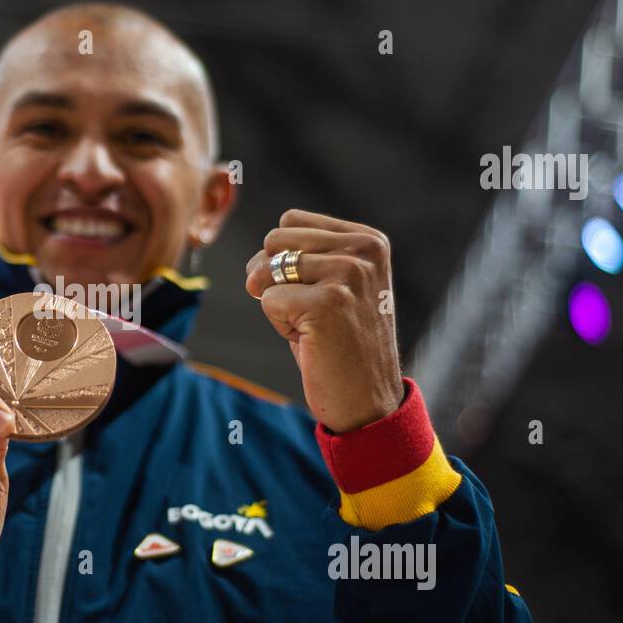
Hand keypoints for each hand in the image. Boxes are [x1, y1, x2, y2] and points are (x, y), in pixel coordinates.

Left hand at [245, 209, 403, 432]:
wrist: (368, 401)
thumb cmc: (341, 346)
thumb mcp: (333, 286)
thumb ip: (303, 256)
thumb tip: (254, 267)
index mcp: (368, 239)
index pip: (291, 221)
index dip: (286, 261)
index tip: (320, 294)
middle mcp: (363, 250)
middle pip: (274, 240)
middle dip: (277, 280)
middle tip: (312, 315)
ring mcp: (347, 273)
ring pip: (267, 269)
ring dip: (278, 302)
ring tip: (313, 326)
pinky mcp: (328, 302)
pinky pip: (267, 300)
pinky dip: (279, 326)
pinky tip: (312, 341)